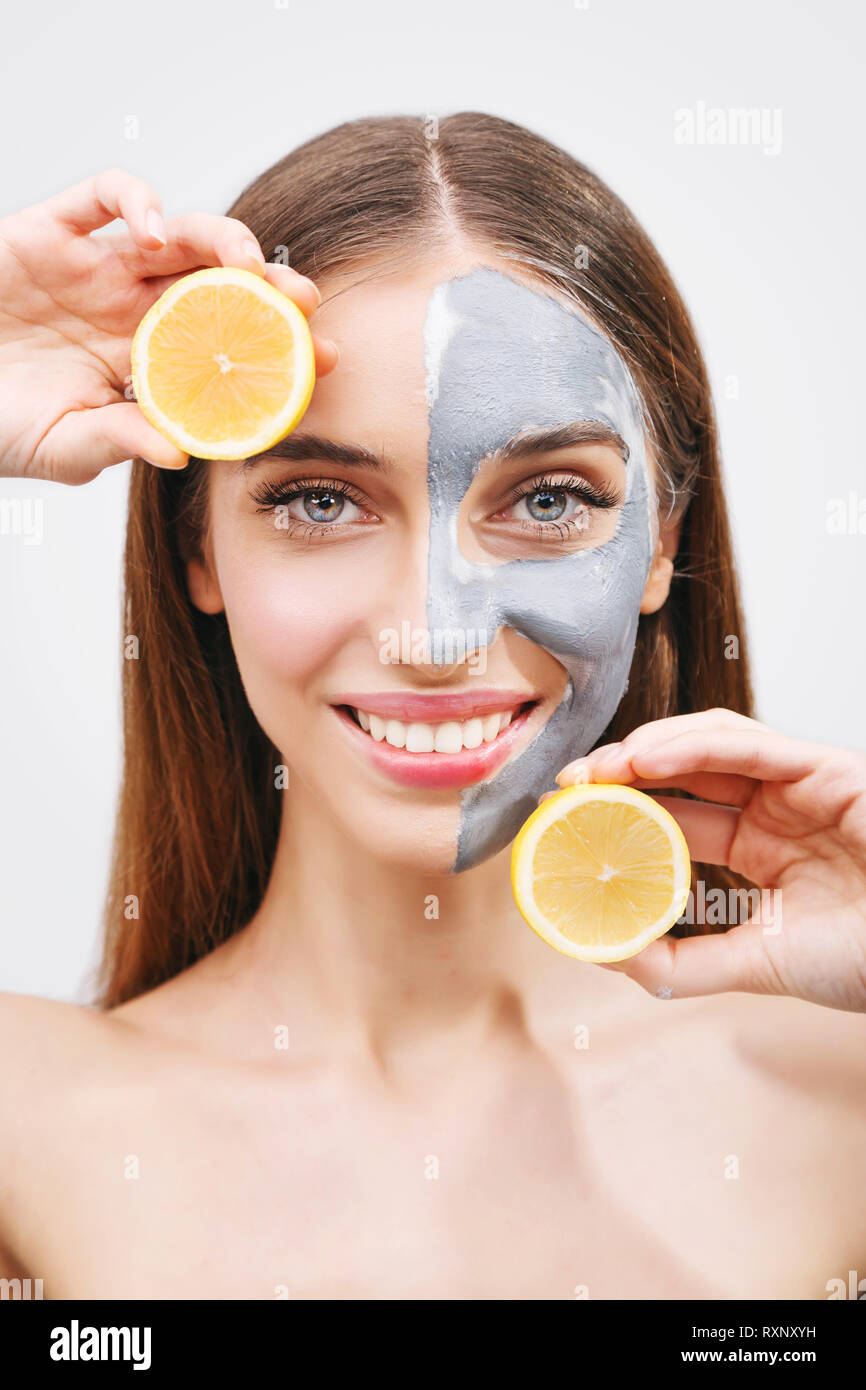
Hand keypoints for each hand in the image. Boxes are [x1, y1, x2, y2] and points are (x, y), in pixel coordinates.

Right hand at [0, 167, 338, 483]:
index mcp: (150, 362)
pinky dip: (140, 200)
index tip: (329, 359)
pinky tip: (156, 233)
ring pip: (182, 235)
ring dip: (227, 241)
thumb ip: (118, 441)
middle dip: (273, 288)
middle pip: (221, 284)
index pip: (230, 347)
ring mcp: (98, 267)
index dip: (282, 347)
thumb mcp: (63, 445)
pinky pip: (107, 196)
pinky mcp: (51, 231)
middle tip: (306, 303)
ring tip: (250, 264)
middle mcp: (134, 309)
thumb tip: (181, 451)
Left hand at [548, 709, 865, 1012]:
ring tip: (596, 771)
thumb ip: (686, 962)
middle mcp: (774, 810)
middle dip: (618, 774)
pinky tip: (643, 759)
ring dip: (645, 750)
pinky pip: (749, 743)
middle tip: (565, 787)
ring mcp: (798, 786)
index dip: (620, 814)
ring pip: (707, 745)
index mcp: (759, 850)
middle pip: (681, 774)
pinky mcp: (825, 767)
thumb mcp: (759, 963)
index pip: (675, 818)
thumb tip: (609, 954)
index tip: (565, 821)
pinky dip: (691, 743)